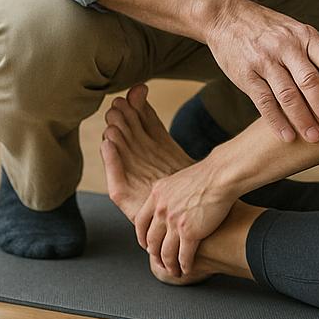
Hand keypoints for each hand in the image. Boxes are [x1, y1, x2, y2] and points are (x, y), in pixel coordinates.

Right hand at [101, 84, 231, 278]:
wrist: (210, 224)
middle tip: (117, 103)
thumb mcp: (195, 158)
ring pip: (120, 156)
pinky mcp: (130, 202)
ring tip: (111, 118)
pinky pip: (117, 178)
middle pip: (128, 141)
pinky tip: (108, 142)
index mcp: (157, 159)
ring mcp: (134, 187)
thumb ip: (196, 141)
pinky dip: (112, 161)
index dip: (137, 113)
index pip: (142, 130)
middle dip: (121, 121)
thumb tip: (193, 119)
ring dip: (114, 137)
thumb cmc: (207, 192)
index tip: (133, 94)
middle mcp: (142, 172)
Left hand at [133, 161, 233, 277]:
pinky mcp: (190, 232)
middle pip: (152, 240)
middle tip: (159, 261)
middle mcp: (161, 209)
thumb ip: (169, 195)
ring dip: (169, 265)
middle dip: (155, 255)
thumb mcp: (178, 180)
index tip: (146, 244)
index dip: (142, 237)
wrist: (223, 175)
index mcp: (157, 194)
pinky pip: (184, 256)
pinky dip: (185, 265)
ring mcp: (174, 222)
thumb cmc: (208, 175)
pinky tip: (187, 268)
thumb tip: (170, 206)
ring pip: (166, 252)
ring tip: (173, 270)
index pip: (140, 221)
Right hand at [208, 1, 318, 142]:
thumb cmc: (270, 29)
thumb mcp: (296, 31)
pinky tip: (287, 136)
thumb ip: (315, 53)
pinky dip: (277, 121)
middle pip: (310, 80)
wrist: (228, 16)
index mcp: (305, 36)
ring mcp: (265, 60)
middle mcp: (287, 46)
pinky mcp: (246, 74)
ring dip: (303, 119)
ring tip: (315, 137)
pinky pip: (264, 101)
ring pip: (288, 94)